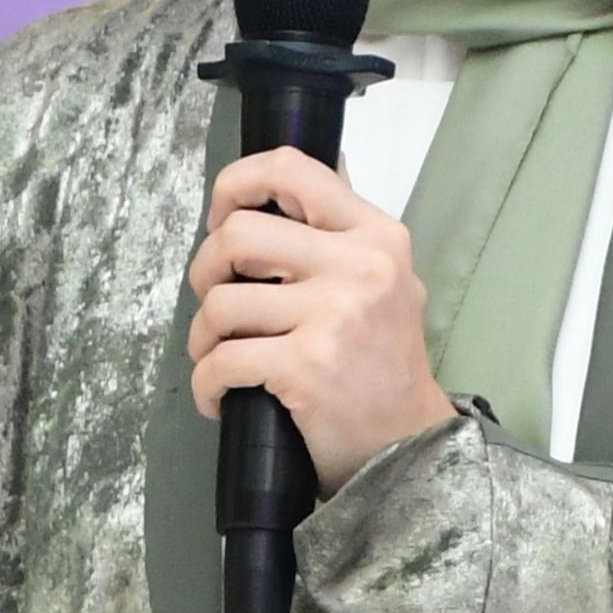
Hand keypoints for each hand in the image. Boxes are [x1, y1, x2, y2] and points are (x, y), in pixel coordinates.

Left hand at [185, 150, 452, 493]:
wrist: (409, 443)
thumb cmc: (384, 362)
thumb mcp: (384, 279)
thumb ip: (339, 231)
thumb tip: (293, 174)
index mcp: (375, 234)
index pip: (292, 169)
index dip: (237, 183)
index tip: (221, 217)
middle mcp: (359, 265)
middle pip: (238, 235)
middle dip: (205, 271)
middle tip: (217, 303)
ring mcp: (333, 315)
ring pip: (220, 303)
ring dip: (203, 337)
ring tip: (220, 356)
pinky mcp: (305, 366)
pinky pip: (221, 361)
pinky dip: (206, 385)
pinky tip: (220, 397)